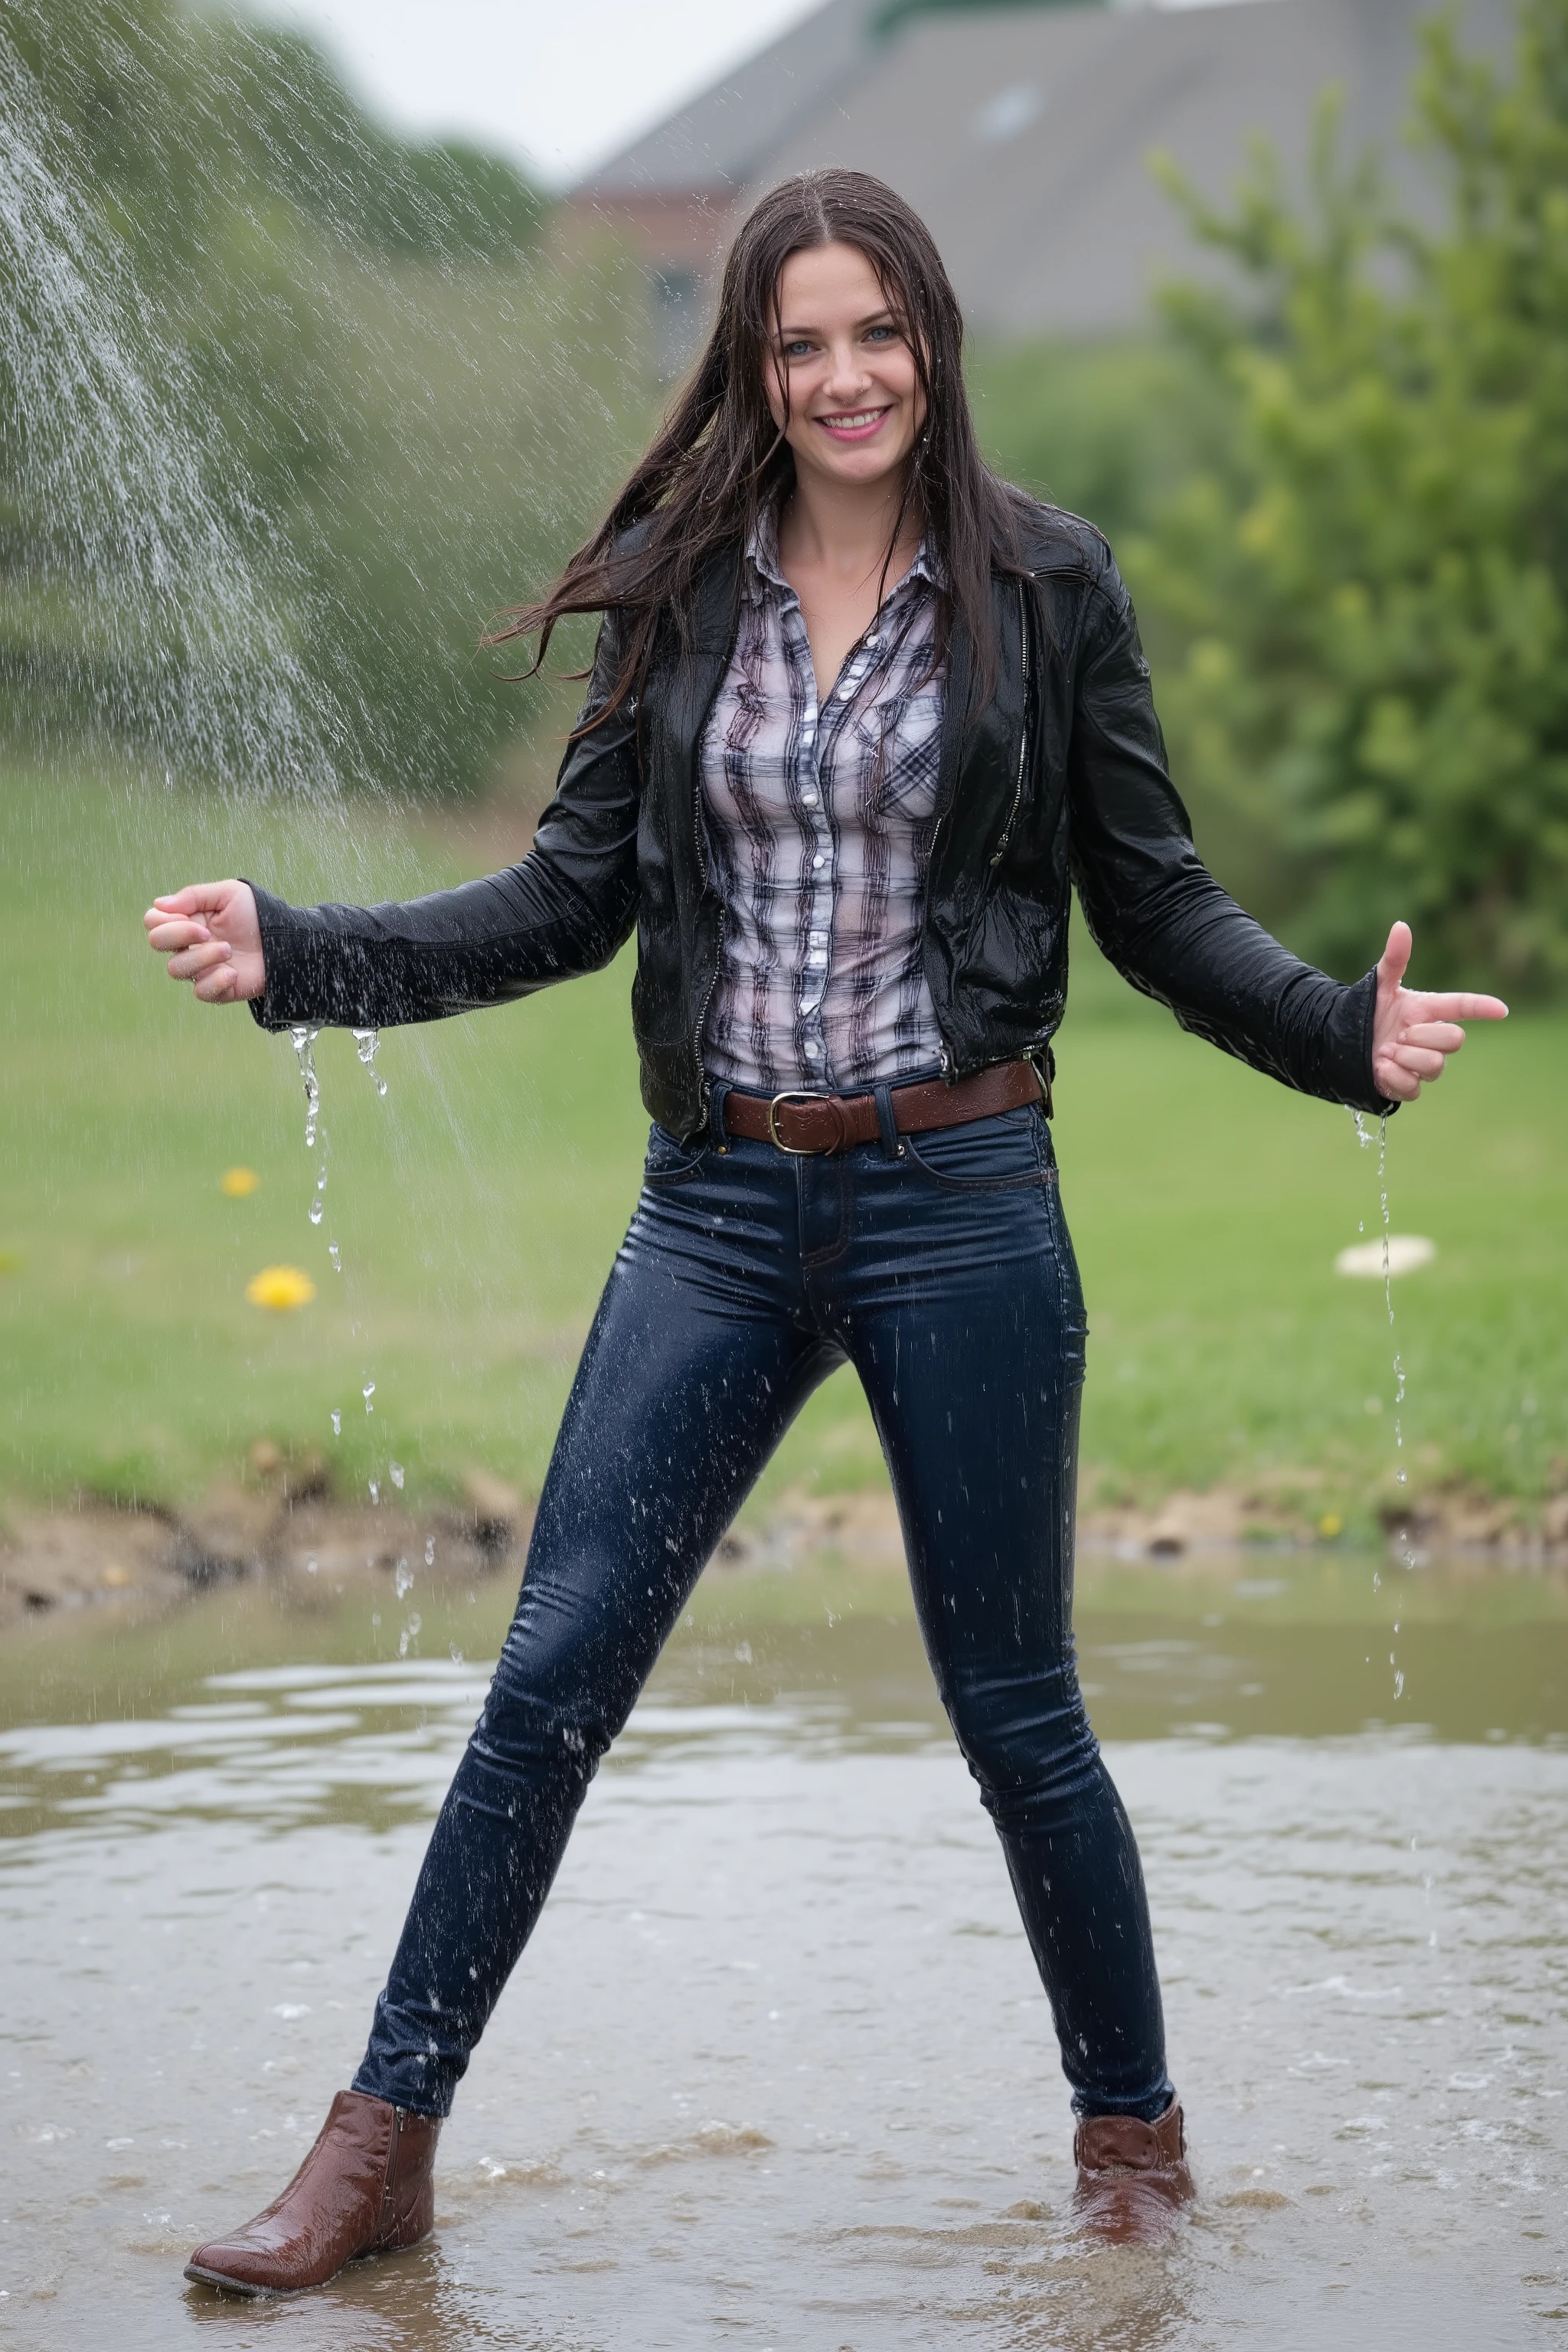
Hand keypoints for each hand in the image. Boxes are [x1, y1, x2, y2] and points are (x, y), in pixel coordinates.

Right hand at [143, 880, 265, 1003]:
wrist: (286, 939)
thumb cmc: (256, 914)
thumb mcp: (228, 894)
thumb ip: (193, 896)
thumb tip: (159, 904)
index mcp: (187, 920)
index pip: (154, 921)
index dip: (163, 920)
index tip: (191, 917)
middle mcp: (188, 945)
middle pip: (157, 943)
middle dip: (178, 935)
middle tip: (206, 933)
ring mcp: (201, 968)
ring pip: (176, 968)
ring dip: (201, 957)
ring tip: (228, 949)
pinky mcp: (217, 989)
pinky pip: (200, 991)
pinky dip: (215, 981)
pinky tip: (234, 972)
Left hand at [1370, 921, 1505, 1102]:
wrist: (1340, 1043)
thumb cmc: (1366, 1012)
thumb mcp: (1379, 985)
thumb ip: (1394, 958)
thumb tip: (1401, 926)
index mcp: (1428, 1010)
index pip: (1462, 1007)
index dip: (1482, 1007)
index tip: (1501, 1010)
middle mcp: (1431, 1038)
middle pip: (1455, 1039)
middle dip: (1425, 1036)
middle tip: (1399, 1034)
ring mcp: (1422, 1065)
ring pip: (1436, 1065)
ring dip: (1406, 1057)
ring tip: (1386, 1051)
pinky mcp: (1409, 1087)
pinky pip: (1414, 1088)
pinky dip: (1394, 1077)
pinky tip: (1380, 1068)